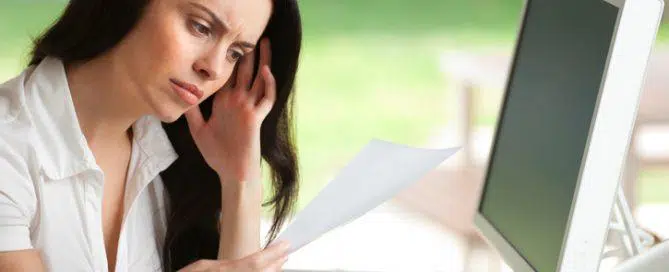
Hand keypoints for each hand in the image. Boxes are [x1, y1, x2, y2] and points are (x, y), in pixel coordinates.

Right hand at [177, 241, 289, 271]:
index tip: (285, 245)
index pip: (256, 261)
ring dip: (273, 271)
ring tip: (280, 262)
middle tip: (286, 253)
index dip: (274, 253)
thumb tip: (244, 261)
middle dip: (277, 263)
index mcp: (223, 271)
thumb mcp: (202, 267)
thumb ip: (226, 264)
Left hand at [184, 38, 274, 183]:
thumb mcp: (198, 130)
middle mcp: (239, 102)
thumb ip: (192, 112)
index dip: (229, 59)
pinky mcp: (256, 118)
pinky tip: (266, 72)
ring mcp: (249, 109)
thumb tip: (180, 95)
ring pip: (259, 80)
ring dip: (263, 62)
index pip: (229, 75)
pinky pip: (266, 99)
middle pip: (246, 72)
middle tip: (251, 34)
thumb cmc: (218, 155)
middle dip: (248, 53)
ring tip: (265, 44)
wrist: (231, 173)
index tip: (226, 43)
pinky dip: (268, 85)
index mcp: (225, 102)